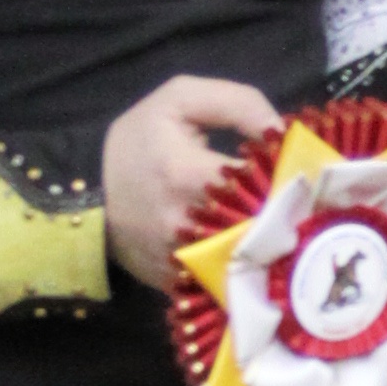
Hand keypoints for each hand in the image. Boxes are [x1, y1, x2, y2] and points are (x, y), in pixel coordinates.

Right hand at [103, 72, 282, 288]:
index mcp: (190, 175)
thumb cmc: (135, 143)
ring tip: (283, 220)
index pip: (266, 177)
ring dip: (271, 239)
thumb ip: (239, 103)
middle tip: (302, 195)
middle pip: (266, 222)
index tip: (299, 165)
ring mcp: (185, 262)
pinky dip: (245, 263)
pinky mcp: (182, 285)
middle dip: (287, 208)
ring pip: (251, 255)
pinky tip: (253, 246)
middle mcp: (190, 226)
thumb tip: (285, 130)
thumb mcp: (178, 100)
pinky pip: (228, 277)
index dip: (290, 171)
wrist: (83, 197)